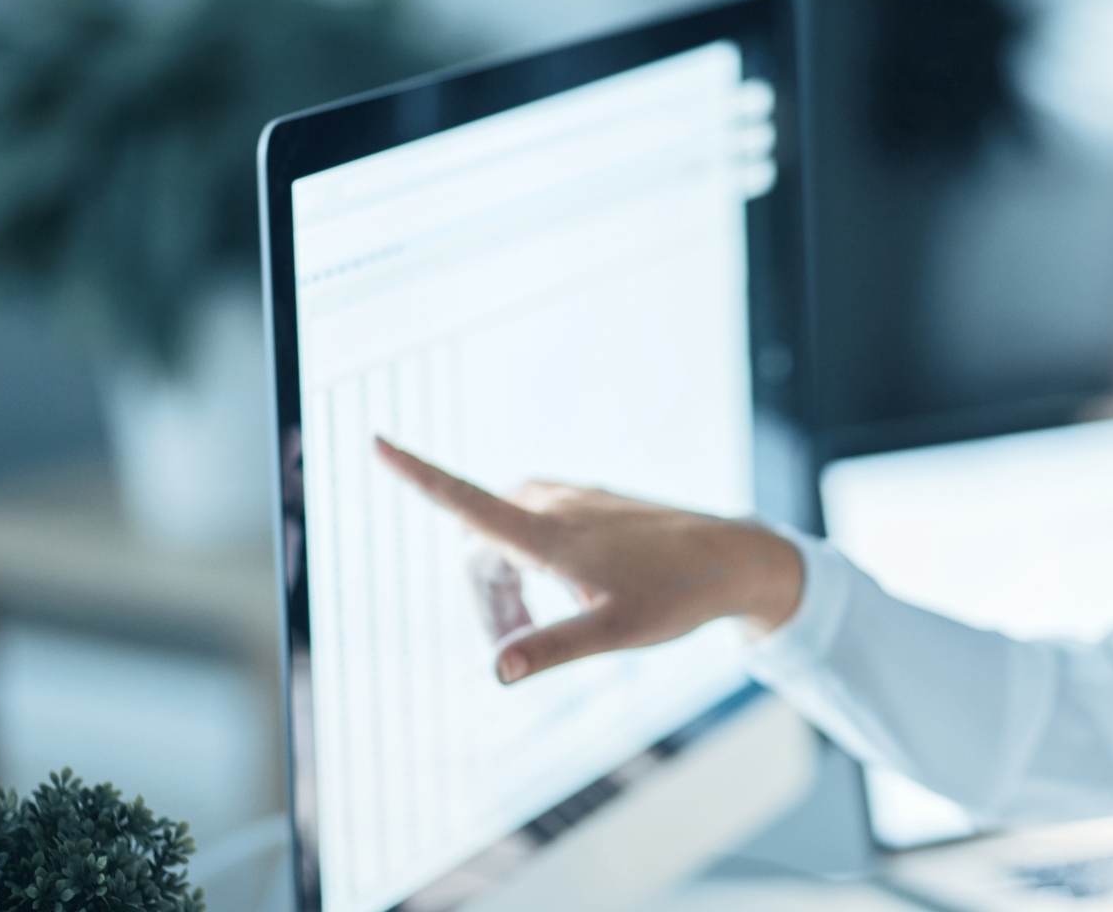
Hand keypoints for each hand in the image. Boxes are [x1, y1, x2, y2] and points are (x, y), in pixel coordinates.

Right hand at [375, 438, 802, 683]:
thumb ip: (552, 649)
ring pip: (508, 531)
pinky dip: (531, 560)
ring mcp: (578, 500)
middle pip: (480, 541)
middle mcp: (558, 506)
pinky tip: (571, 591)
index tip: (376, 441)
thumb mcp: (615, 633)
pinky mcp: (596, 503)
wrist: (736, 559)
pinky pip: (537, 522)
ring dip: (504, 578)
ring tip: (537, 624)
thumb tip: (496, 669)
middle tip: (511, 645)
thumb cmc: (679, 597)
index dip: (418, 474)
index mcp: (551, 534)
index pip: (467, 502)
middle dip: (481, 593)